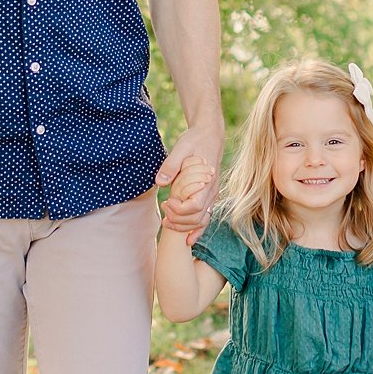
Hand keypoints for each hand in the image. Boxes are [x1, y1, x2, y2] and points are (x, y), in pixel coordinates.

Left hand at [158, 125, 221, 242]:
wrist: (210, 134)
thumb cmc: (195, 140)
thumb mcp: (181, 148)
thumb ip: (171, 164)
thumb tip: (160, 181)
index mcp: (207, 181)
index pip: (195, 206)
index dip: (179, 210)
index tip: (166, 202)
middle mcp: (212, 191)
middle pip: (198, 218)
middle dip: (179, 221)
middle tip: (164, 215)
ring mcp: (212, 195)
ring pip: (202, 220)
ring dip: (185, 227)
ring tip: (167, 223)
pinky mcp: (209, 195)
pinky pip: (205, 217)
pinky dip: (197, 229)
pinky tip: (188, 239)